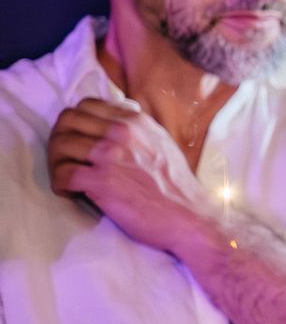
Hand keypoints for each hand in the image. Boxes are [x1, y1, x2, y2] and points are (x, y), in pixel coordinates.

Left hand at [48, 98, 216, 254]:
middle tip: (64, 158)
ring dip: (56, 163)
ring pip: (59, 145)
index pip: (86, 105)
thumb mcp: (162, 144)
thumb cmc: (178, 186)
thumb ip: (138, 130)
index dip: (75, 123)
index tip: (78, 140)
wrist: (191, 218)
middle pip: (66, 120)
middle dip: (59, 138)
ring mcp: (110, 155)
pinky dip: (60, 184)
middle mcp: (121, 132)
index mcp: (136, 122)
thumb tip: (115, 122)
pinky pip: (63, 174)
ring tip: (66, 178)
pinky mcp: (101, 181)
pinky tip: (71, 193)